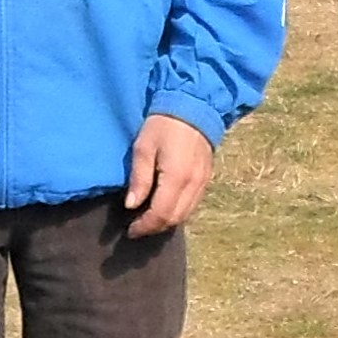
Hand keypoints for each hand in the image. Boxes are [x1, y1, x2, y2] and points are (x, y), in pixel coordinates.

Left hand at [124, 113, 215, 236]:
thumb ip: (139, 178)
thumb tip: (131, 206)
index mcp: (177, 178)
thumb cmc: (163, 124)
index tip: (130, 231)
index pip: (160, 214)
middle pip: (174, 219)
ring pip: (186, 214)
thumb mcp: (143, 147)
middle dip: (155, 228)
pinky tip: (166, 206)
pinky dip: (178, 212)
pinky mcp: (207, 178)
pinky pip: (193, 204)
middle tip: (137, 228)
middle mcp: (193, 184)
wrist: (194, 106)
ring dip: (167, 222)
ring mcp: (203, 182)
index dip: (144, 226)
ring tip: (149, 220)